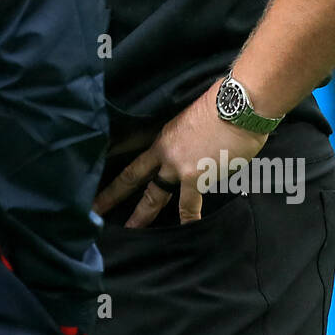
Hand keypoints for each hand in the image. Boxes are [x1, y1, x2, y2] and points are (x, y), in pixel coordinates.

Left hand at [92, 81, 268, 228]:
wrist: (239, 105)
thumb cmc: (222, 103)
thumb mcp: (193, 114)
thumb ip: (187, 134)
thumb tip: (195, 144)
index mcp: (162, 134)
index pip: (130, 146)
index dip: (113, 156)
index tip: (96, 164)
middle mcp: (164, 151)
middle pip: (132, 175)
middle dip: (113, 193)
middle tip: (95, 207)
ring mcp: (178, 166)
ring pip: (153, 196)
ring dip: (141, 215)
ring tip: (130, 230)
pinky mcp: (197, 177)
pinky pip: (190, 206)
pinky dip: (190, 219)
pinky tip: (188, 231)